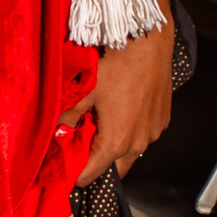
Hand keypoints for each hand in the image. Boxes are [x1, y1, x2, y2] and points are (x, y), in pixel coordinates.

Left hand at [59, 0, 175, 182]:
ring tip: (95, 128)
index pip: (91, 174)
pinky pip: (143, 134)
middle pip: (112, 166)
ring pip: (130, 151)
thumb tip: (53, 134)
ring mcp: (154, 132)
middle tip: (76, 148)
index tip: (62, 173)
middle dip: (95, 161)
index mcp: (117, 142)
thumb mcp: (84, 91)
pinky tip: (117, 113)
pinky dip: (130, 131)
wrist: (148, 42)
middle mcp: (139, 144)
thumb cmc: (115, 65)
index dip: (74, 175)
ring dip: (114, 146)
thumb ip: (67, 116)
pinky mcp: (162, 119)